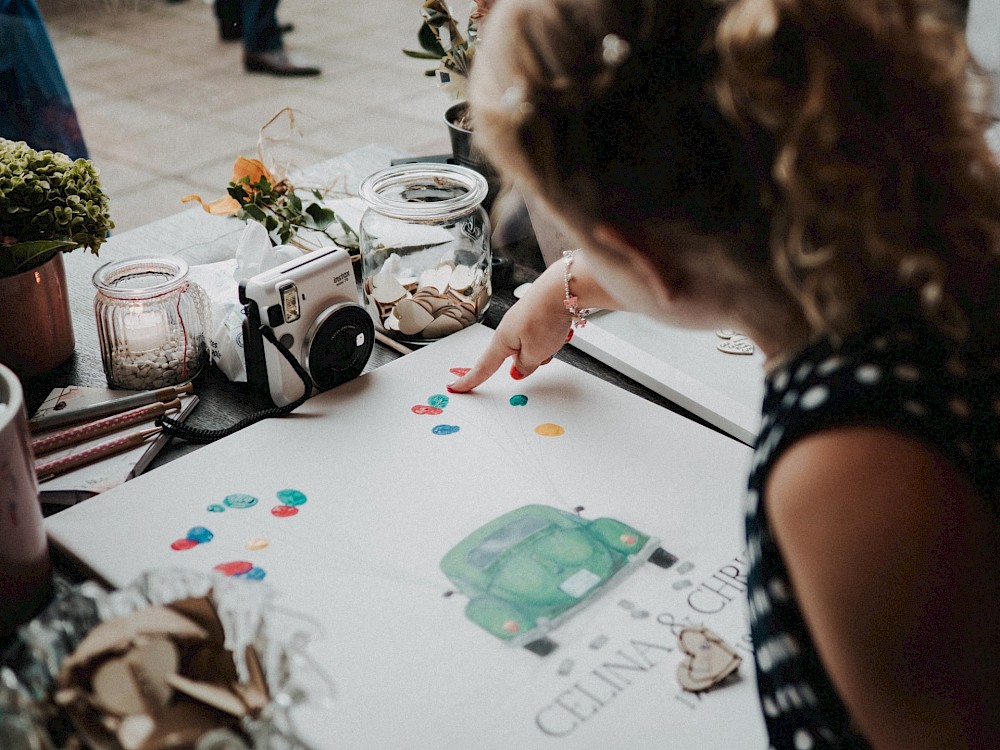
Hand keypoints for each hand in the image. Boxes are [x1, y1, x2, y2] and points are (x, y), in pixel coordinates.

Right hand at [448, 266, 570, 391]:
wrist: (563, 286)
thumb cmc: (545, 315)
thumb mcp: (536, 354)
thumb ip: (526, 366)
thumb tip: (519, 370)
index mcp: (502, 340)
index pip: (483, 367)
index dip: (470, 380)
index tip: (457, 387)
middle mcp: (509, 328)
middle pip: (515, 356)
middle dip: (532, 360)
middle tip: (543, 354)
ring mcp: (523, 318)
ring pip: (533, 346)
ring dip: (546, 347)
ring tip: (555, 338)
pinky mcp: (537, 312)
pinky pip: (543, 334)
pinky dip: (553, 335)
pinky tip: (561, 329)